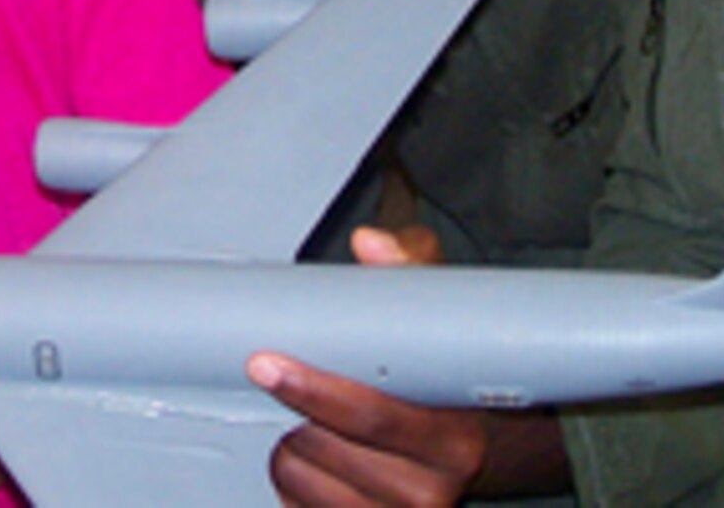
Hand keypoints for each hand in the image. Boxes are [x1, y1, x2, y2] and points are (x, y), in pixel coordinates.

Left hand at [248, 225, 485, 506]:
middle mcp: (430, 491)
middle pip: (322, 446)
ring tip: (315, 420)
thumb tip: (371, 243)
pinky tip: (312, 454)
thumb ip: (411, 268)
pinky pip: (292, 504)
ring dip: (290, 442)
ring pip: (296, 475)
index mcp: (455, 438)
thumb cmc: (439, 380)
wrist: (458, 449)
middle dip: (299, 409)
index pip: (371, 416)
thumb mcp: (439, 315)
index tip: (266, 364)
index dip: (312, 389)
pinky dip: (291, 476)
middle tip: (291, 378)